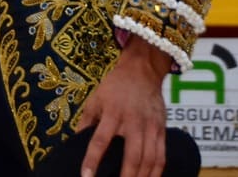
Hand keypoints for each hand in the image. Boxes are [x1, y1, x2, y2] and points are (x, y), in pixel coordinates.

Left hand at [76, 38, 168, 176]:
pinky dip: (156, 173)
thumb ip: (86, 122)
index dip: (92, 161)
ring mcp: (150, 126)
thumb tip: (75, 144)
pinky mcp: (161, 129)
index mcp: (112, 112)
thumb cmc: (115, 86)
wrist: (142, 70)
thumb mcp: (95, 99)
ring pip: (149, 160)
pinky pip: (161, 156)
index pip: (100, 140)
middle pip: (131, 156)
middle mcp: (133, 121)